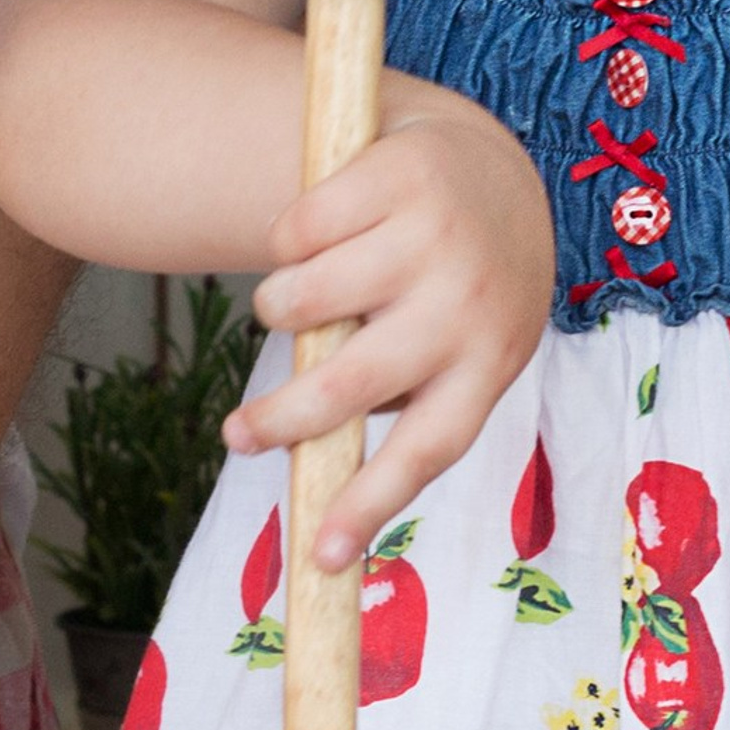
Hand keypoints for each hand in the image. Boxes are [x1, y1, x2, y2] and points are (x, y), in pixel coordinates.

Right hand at [226, 92, 553, 561]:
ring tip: (288, 306)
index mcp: (488, 365)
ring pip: (301, 299)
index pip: (428, 449)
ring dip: (276, 310)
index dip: (370, 506)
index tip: (322, 558)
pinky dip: (283, 244)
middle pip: (347, 384)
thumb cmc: (456, 288)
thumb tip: (309, 475)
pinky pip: (293, 232)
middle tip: (239, 438)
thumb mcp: (457, 348)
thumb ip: (397, 397)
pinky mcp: (397, 177)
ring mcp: (434, 237)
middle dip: (279, 419)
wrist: (490, 171)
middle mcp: (468, 305)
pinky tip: (312, 239)